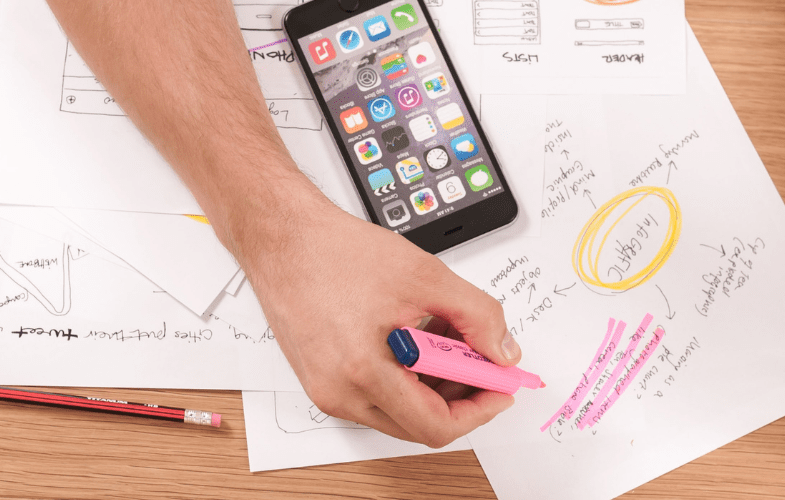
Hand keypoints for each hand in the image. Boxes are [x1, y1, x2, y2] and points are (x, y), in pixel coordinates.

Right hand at [234, 201, 518, 446]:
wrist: (282, 238)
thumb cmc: (334, 252)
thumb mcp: (425, 276)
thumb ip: (477, 316)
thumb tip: (503, 351)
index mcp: (363, 372)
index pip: (435, 425)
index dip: (479, 410)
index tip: (500, 388)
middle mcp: (340, 393)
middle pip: (419, 424)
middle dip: (460, 395)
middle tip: (481, 359)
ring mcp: (327, 390)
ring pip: (399, 411)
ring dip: (434, 384)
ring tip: (446, 335)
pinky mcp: (321, 380)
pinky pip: (376, 396)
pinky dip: (406, 375)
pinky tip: (417, 337)